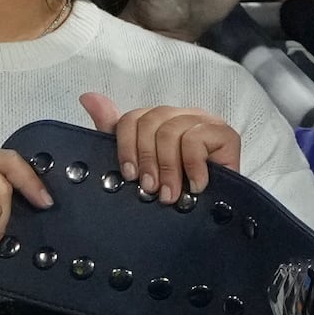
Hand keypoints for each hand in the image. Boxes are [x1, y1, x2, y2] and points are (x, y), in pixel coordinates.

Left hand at [84, 89, 242, 201]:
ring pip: (172, 131)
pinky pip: (197, 139)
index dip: (126, 146)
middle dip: (147, 160)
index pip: (134, 117)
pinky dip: (192, 166)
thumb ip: (114, 131)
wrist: (211, 216)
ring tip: (170, 193)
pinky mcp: (226, 135)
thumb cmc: (176, 191)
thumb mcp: (139, 165)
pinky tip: (195, 186)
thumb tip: (87, 97)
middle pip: (152, 121)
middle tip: (150, 188)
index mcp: (162, 121)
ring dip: (168, 169)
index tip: (128, 175)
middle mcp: (184, 116)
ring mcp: (207, 123)